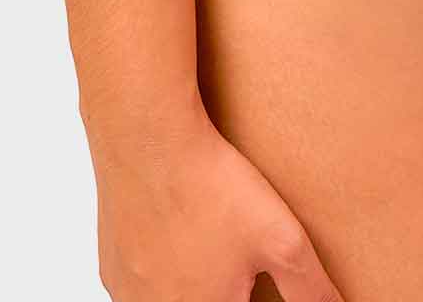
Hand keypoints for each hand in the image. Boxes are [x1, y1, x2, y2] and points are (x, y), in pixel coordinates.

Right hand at [90, 105, 342, 299]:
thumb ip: (311, 288)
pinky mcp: (111, 264)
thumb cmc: (210, 187)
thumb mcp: (281, 240)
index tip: (255, 276)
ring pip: (171, 296)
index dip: (249, 294)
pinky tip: (183, 231)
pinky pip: (142, 281)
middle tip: (240, 263)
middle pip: (205, 299)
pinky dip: (166, 267)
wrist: (147, 137)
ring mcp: (128, 293)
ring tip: (214, 244)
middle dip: (227, 287)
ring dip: (195, 281)